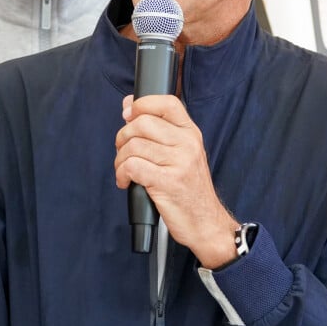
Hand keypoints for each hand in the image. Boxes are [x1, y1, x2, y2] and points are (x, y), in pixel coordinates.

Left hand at [114, 94, 238, 267]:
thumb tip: (129, 106)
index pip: (166, 102)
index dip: (141, 104)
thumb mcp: (183, 154)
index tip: (128, 114)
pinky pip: (132, 166)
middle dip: (123, 137)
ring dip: (120, 160)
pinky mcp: (167, 182)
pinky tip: (126, 182)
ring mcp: (179, 162)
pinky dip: (122, 174)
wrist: (206, 223)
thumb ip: (159, 131)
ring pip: (133, 145)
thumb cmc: (190, 190)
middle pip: (142, 123)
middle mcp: (187, 144)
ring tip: (125, 171)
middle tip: (123, 151)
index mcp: (191, 133)